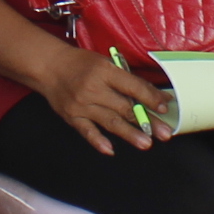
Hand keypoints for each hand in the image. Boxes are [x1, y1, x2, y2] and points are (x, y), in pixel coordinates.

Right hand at [42, 45, 168, 151]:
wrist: (49, 67)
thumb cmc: (81, 64)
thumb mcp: (106, 63)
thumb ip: (127, 80)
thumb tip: (153, 96)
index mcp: (105, 71)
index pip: (133, 87)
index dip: (150, 98)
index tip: (164, 107)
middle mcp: (94, 89)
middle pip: (125, 108)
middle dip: (147, 121)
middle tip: (164, 133)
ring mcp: (82, 105)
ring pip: (110, 122)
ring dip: (129, 134)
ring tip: (146, 143)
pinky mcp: (72, 117)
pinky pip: (87, 131)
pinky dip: (98, 141)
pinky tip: (110, 150)